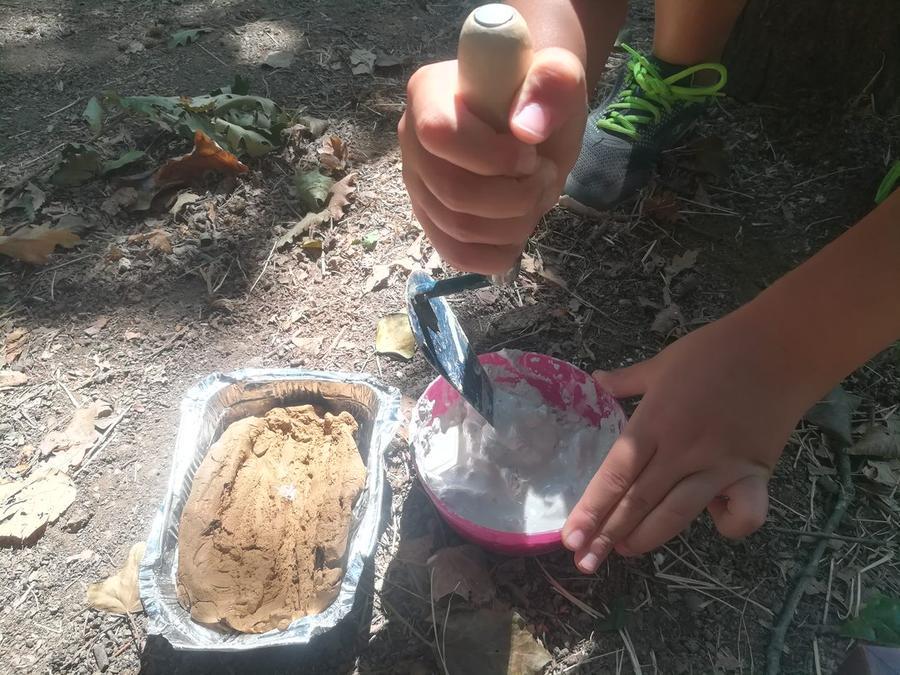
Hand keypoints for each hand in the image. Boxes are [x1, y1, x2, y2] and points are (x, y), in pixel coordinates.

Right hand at [398, 48, 585, 273]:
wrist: (532, 114)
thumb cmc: (538, 91)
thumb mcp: (558, 76)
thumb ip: (552, 84)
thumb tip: (526, 128)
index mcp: (428, 94)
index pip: (440, 134)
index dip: (493, 156)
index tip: (531, 153)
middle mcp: (411, 142)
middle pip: (452, 193)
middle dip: (514, 197)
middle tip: (543, 177)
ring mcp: (418, 185)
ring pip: (458, 230)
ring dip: (514, 224)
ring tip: (535, 195)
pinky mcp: (432, 221)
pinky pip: (457, 255)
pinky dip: (497, 253)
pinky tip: (518, 227)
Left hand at [562, 310, 816, 572]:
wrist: (779, 347)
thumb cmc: (714, 351)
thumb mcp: (661, 363)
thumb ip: (625, 381)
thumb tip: (593, 381)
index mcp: (655, 422)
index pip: (616, 474)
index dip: (592, 508)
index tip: (570, 537)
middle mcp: (683, 450)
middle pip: (639, 501)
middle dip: (608, 534)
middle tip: (585, 561)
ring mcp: (720, 466)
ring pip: (678, 513)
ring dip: (648, 537)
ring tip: (624, 549)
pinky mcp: (755, 474)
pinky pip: (744, 514)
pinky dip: (728, 525)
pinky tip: (715, 519)